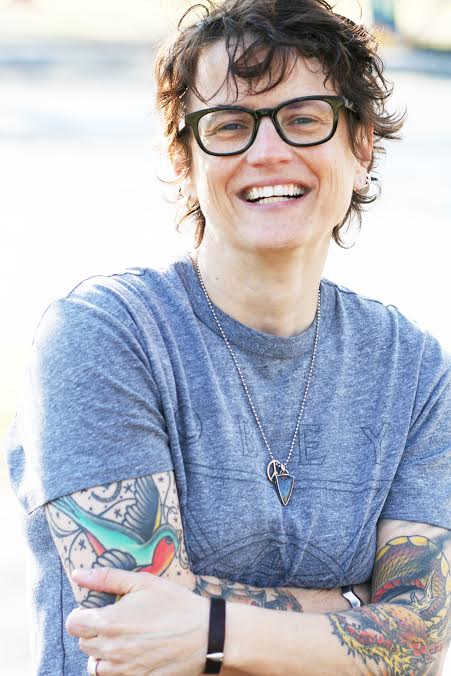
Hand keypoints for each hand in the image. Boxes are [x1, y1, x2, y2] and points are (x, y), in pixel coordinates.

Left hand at [67, 567, 209, 675]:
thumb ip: (107, 578)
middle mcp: (111, 649)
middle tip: (114, 620)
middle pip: (83, 643)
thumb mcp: (143, 583)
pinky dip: (116, 667)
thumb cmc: (175, 605)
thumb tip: (78, 574)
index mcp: (110, 622)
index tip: (94, 610)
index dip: (81, 614)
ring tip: (121, 639)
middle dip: (93, 630)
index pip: (74, 624)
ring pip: (94, 665)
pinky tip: (132, 653)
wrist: (205, 635)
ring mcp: (123, 670)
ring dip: (102, 652)